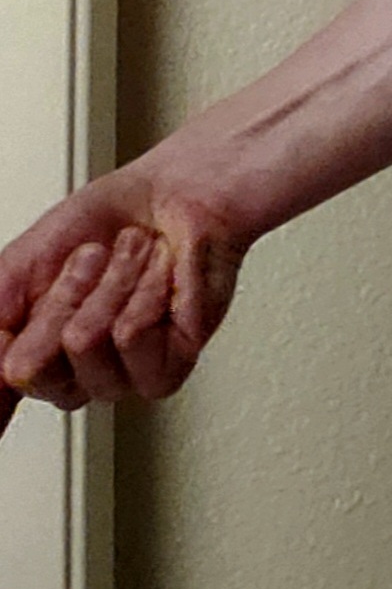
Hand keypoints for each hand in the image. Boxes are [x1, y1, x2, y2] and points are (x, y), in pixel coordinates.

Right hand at [0, 167, 250, 435]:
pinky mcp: (167, 371)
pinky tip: (161, 274)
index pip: (0, 396)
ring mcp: (118, 379)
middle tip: (91, 257)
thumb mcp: (22, 265)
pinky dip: (145, 288)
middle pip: (31, 367)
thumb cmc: (107, 223)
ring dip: (110, 282)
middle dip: (61, 293)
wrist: (176, 193)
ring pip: (82, 343)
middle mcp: (72, 378)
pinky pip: (132, 336)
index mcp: (33, 358)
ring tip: (131, 258)